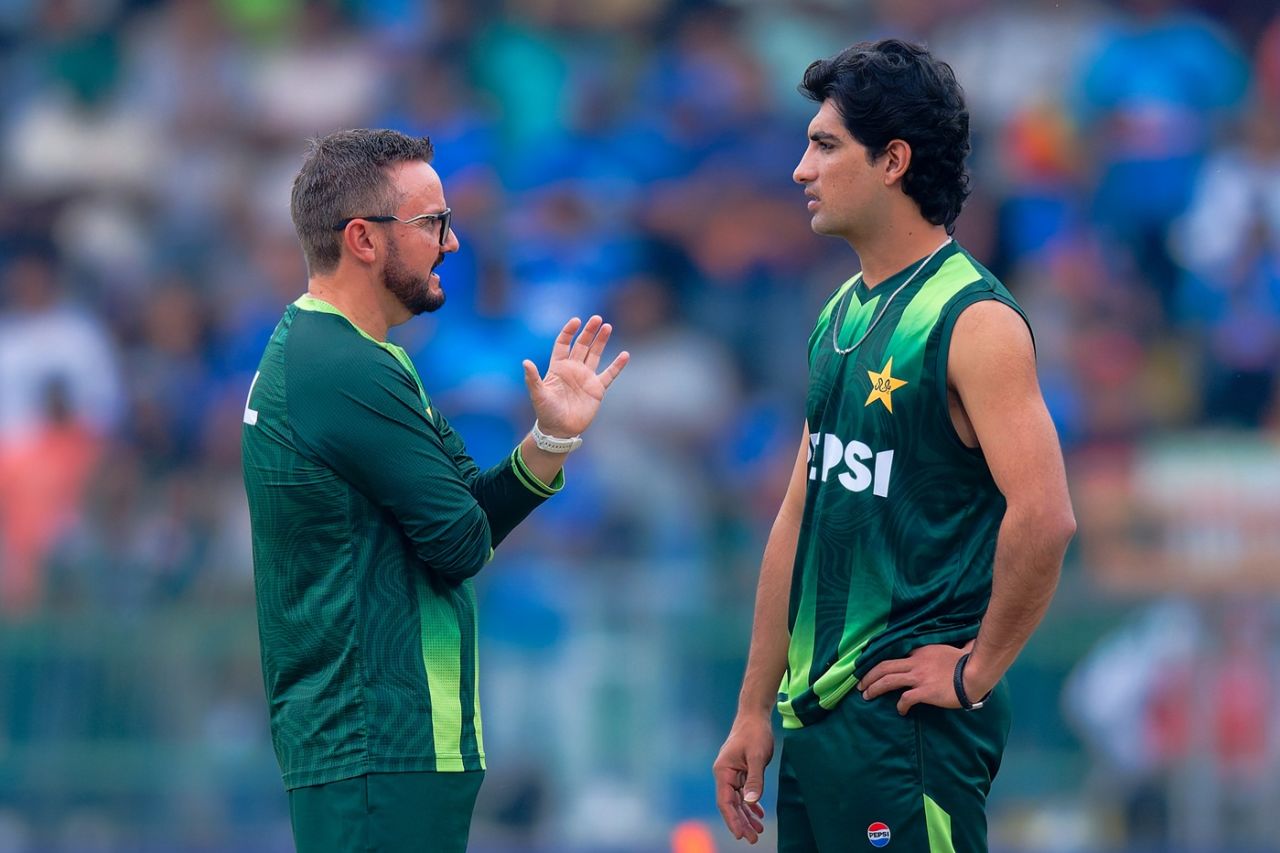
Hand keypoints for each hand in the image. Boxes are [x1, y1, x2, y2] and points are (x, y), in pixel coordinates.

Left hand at [522, 315, 628, 436]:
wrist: (560, 430)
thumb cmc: (546, 412)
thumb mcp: (538, 394)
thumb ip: (533, 378)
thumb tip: (525, 362)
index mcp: (558, 367)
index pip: (564, 344)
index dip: (569, 332)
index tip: (576, 321)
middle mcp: (573, 369)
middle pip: (582, 345)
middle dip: (589, 331)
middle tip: (597, 318)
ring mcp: (586, 377)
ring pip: (595, 354)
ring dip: (601, 341)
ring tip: (607, 327)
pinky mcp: (597, 388)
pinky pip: (609, 374)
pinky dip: (617, 365)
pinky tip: (625, 355)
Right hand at [712, 713, 771, 843]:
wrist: (755, 715)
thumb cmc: (754, 733)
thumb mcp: (757, 756)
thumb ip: (755, 779)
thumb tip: (751, 802)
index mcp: (723, 772)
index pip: (725, 801)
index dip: (732, 819)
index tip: (741, 834)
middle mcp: (725, 775)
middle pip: (731, 804)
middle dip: (741, 822)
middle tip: (753, 838)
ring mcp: (732, 773)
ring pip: (738, 800)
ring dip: (747, 815)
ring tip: (758, 831)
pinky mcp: (741, 771)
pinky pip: (744, 792)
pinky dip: (751, 803)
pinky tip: (758, 813)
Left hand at [859, 641, 982, 715]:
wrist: (974, 676)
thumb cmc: (968, 663)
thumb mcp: (959, 649)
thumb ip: (961, 645)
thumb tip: (971, 641)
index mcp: (920, 651)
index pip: (894, 654)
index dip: (880, 662)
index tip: (872, 669)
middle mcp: (915, 662)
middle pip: (884, 667)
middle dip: (868, 676)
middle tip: (860, 685)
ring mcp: (918, 677)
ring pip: (888, 681)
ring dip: (874, 688)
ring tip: (866, 696)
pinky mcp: (924, 692)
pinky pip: (905, 699)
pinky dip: (900, 706)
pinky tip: (900, 711)